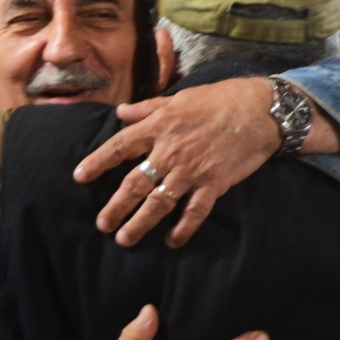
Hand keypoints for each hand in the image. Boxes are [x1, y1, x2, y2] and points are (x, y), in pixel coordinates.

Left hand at [73, 78, 339, 248]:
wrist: (260, 111)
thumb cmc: (220, 99)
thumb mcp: (180, 98)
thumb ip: (148, 108)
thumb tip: (121, 113)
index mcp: (159, 127)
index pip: (120, 147)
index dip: (98, 162)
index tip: (80, 176)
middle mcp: (170, 152)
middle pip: (135, 183)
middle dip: (116, 206)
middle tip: (102, 224)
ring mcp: (191, 171)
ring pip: (159, 202)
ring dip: (140, 223)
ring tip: (125, 239)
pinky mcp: (214, 184)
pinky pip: (194, 212)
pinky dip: (183, 228)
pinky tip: (173, 242)